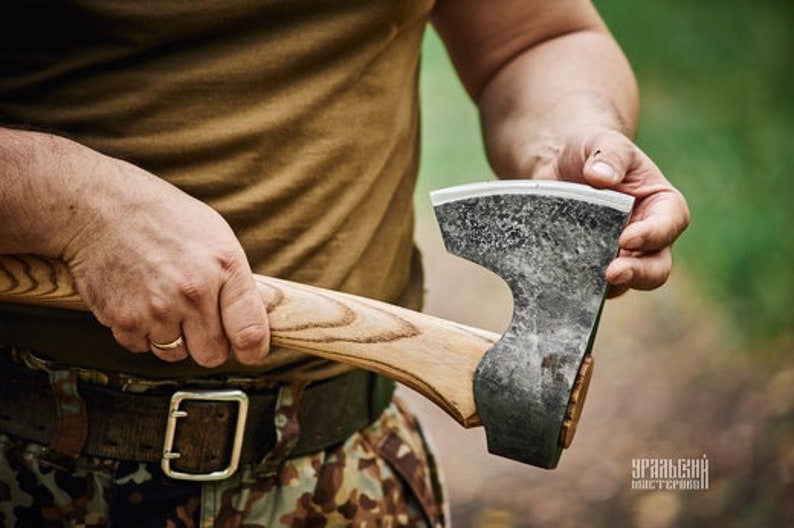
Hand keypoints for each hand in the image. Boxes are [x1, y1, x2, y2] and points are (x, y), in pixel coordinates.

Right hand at [62, 156, 269, 366]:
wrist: (101, 208)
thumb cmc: (164, 219)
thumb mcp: (218, 237)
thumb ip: (237, 283)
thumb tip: (254, 326)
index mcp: (225, 268)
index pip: (251, 333)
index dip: (253, 350)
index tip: (249, 351)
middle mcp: (193, 292)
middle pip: (213, 355)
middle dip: (208, 343)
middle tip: (197, 319)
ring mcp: (157, 309)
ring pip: (176, 354)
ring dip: (173, 337)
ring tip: (164, 300)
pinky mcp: (125, 320)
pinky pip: (143, 347)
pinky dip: (142, 332)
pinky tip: (139, 299)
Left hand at [532, 127, 689, 296]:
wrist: (558, 166)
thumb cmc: (590, 151)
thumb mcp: (601, 142)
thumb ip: (608, 155)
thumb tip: (600, 176)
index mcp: (660, 204)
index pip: (670, 223)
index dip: (654, 235)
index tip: (626, 238)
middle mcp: (647, 237)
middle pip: (657, 266)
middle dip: (639, 273)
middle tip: (612, 273)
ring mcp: (620, 256)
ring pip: (625, 283)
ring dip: (608, 286)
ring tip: (585, 280)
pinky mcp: (591, 267)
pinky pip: (590, 286)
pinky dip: (580, 287)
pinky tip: (562, 280)